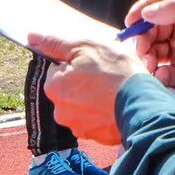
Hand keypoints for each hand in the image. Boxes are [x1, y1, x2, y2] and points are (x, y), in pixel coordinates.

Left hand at [28, 35, 145, 146]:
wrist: (144, 103)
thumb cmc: (115, 71)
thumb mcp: (85, 47)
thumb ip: (55, 44)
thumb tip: (31, 37)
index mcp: (54, 87)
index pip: (57, 70)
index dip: (75, 64)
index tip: (92, 65)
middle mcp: (60, 111)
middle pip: (67, 90)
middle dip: (82, 83)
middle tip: (104, 77)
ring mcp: (78, 127)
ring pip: (81, 107)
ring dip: (92, 100)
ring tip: (111, 92)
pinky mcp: (95, 137)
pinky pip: (95, 121)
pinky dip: (102, 114)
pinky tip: (115, 106)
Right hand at [124, 0, 174, 107]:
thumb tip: (146, 11)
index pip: (162, 3)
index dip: (144, 10)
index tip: (130, 21)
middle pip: (153, 29)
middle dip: (143, 38)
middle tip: (141, 48)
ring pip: (153, 51)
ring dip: (147, 56)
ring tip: (150, 64)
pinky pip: (160, 72)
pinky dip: (157, 74)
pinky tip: (162, 77)